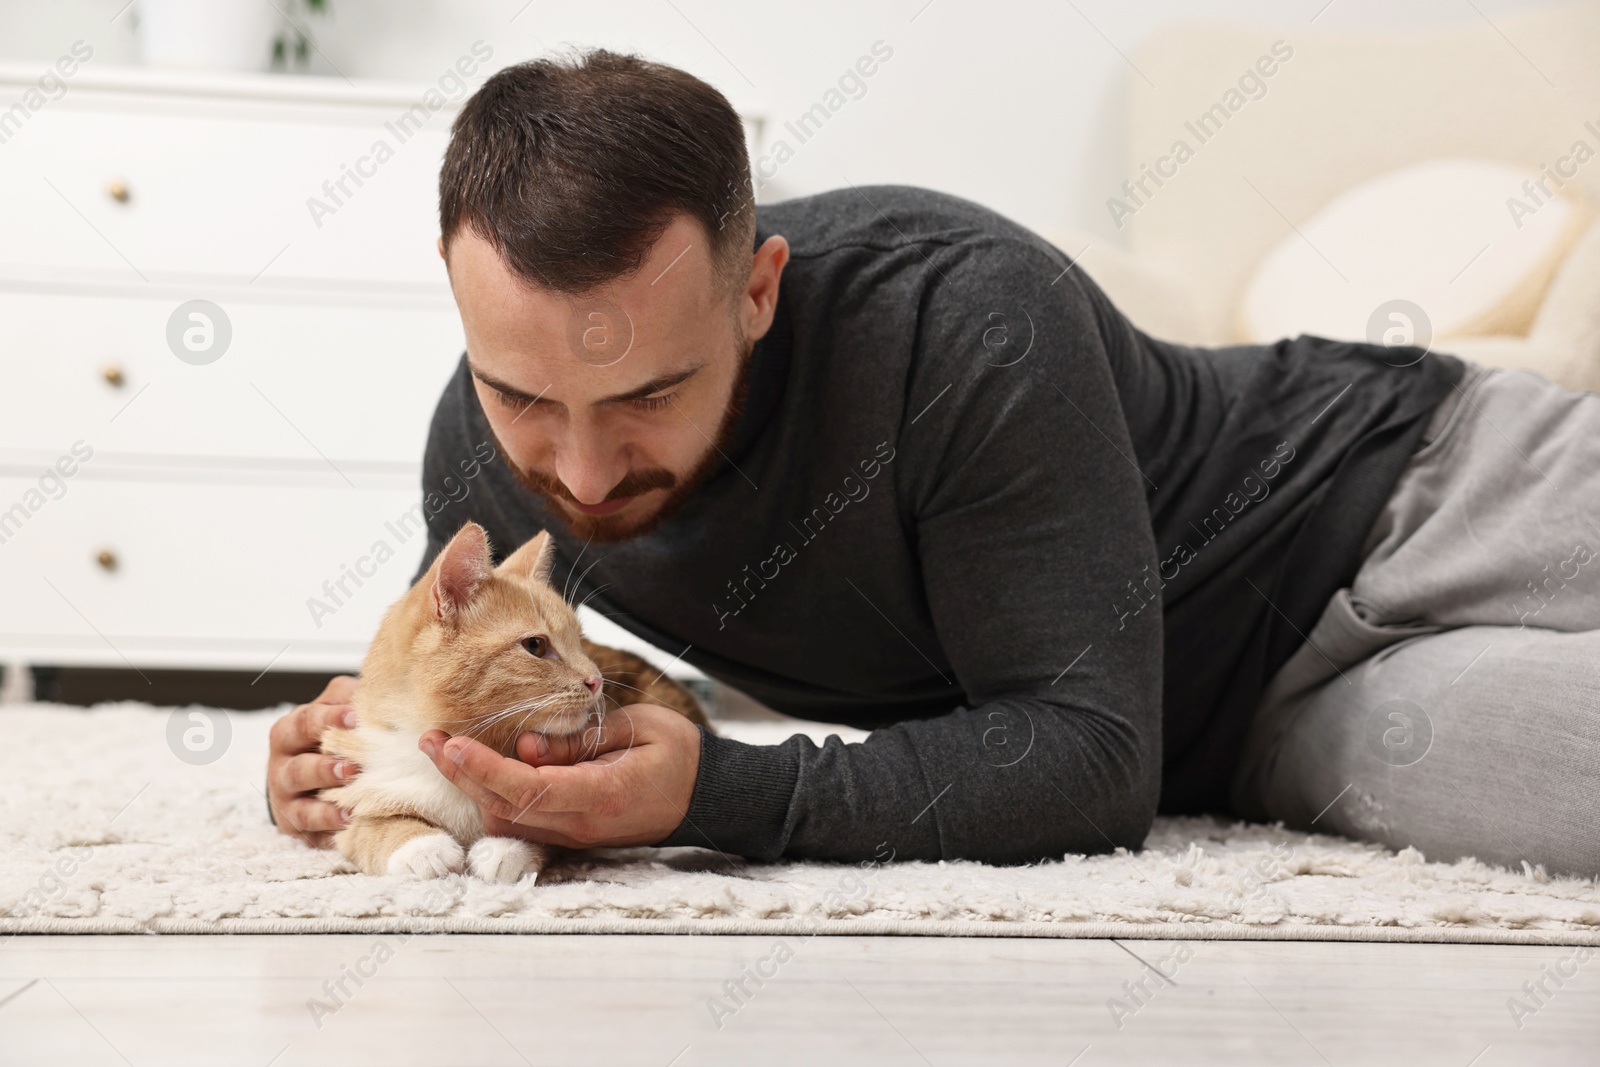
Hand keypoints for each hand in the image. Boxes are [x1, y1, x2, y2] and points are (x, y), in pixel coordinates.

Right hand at [266, 674, 361, 847]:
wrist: (304, 774)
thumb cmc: (326, 735)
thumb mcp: (333, 708)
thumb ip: (349, 696)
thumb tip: (380, 685)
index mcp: (290, 732)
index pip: (305, 722)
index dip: (328, 719)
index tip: (355, 718)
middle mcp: (283, 767)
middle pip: (298, 768)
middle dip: (324, 769)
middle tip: (352, 767)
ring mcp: (287, 801)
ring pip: (301, 807)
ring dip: (326, 807)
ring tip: (351, 806)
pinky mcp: (297, 827)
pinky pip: (310, 833)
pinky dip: (328, 832)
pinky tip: (349, 828)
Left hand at [417, 703, 701, 847]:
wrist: (706, 795)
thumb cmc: (677, 754)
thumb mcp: (637, 729)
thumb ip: (579, 740)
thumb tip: (525, 745)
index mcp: (601, 795)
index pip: (527, 788)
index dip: (484, 769)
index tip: (452, 744)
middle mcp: (581, 824)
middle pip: (505, 807)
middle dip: (462, 774)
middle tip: (429, 739)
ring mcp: (575, 834)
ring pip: (507, 819)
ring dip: (473, 786)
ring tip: (446, 749)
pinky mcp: (571, 833)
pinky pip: (522, 820)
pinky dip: (494, 796)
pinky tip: (478, 769)